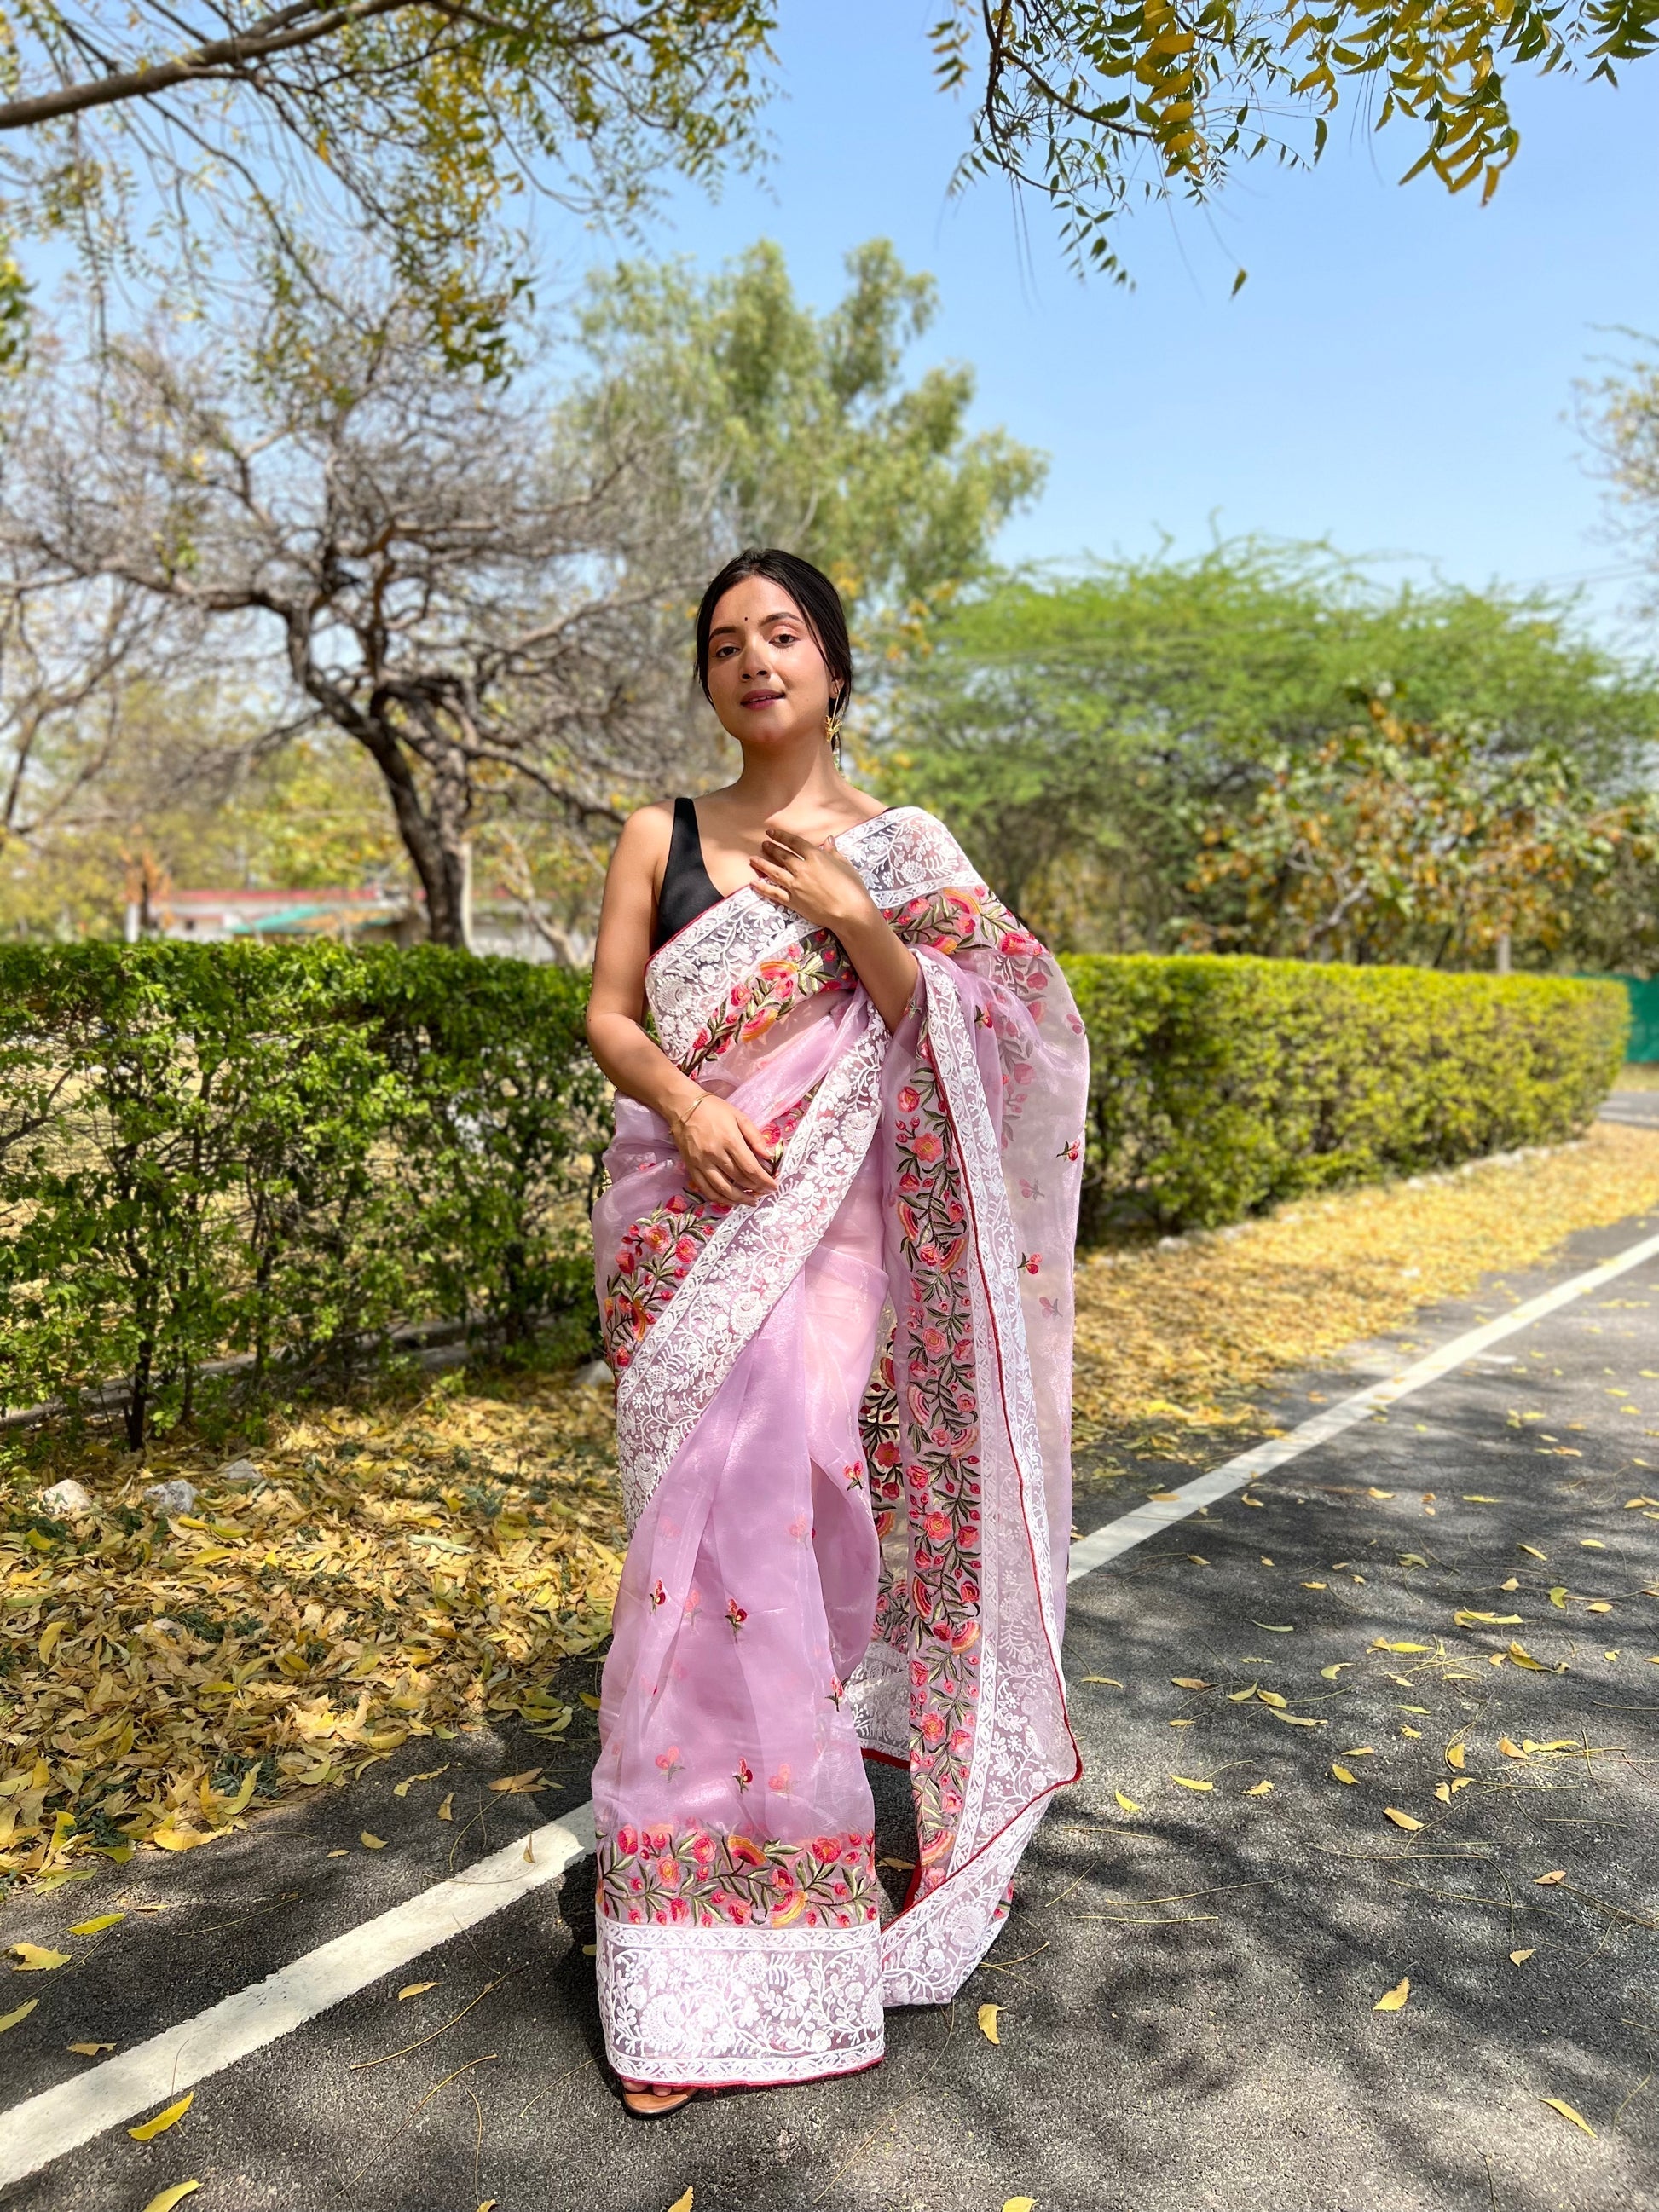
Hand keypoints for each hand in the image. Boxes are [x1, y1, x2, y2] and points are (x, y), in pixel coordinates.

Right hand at [671, 1092, 779, 1207]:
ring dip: (739, 1199)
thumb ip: (755, 1137)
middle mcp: (715, 1154)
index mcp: (730, 1140)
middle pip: (739, 1179)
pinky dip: (719, 1199)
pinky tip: (730, 1201)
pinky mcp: (691, 1167)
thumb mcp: (739, 1117)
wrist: (683, 1107)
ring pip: (722, 1189)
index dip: (764, 1181)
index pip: (750, 1168)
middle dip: (756, 1189)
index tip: (773, 1186)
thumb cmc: (714, 1110)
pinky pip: (706, 1189)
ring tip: (751, 1201)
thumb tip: (769, 1156)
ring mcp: (701, 1163)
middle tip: (765, 1193)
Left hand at [751, 822, 879, 934]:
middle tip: (763, 844)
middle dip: (771, 848)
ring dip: (763, 864)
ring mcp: (796, 885)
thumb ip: (833, 852)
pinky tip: (753, 884)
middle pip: (782, 856)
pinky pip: (774, 893)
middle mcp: (802, 869)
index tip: (771, 832)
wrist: (849, 911)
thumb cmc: (852, 887)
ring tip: (753, 859)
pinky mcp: (793, 901)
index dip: (782, 836)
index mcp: (815, 857)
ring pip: (775, 872)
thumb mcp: (845, 865)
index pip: (794, 843)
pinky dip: (763, 888)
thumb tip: (828, 840)